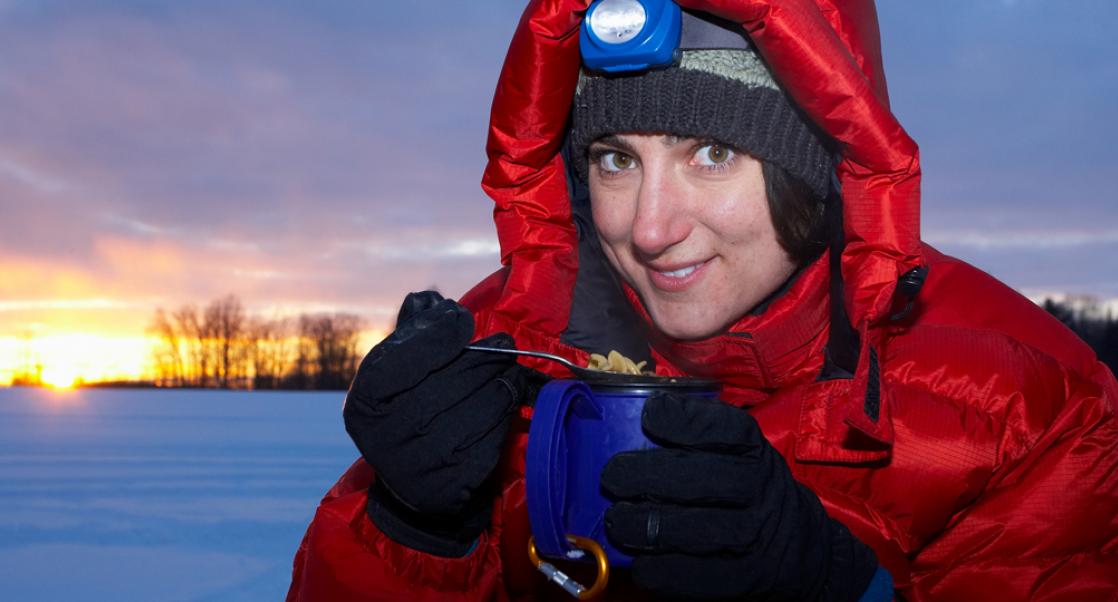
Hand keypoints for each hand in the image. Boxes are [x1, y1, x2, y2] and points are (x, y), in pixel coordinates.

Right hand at [344, 291, 539, 555]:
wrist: (414, 483)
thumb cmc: (408, 410)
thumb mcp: (398, 373)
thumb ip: (412, 334)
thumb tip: (429, 300)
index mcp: (364, 403)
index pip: (401, 359)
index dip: (436, 335)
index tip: (461, 319)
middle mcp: (384, 438)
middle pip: (448, 382)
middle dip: (482, 357)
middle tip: (504, 343)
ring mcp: (419, 466)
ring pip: (477, 408)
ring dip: (501, 383)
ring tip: (509, 370)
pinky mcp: (453, 485)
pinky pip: (492, 437)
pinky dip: (503, 414)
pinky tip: (506, 400)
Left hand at [601, 392, 878, 599]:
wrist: (806, 551)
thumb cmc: (753, 493)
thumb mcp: (743, 457)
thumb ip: (699, 442)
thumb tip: (635, 426)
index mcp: (757, 452)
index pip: (726, 429)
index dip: (685, 420)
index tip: (650, 415)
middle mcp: (761, 491)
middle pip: (702, 479)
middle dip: (647, 475)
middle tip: (612, 476)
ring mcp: (755, 537)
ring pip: (696, 529)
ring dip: (646, 525)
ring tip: (616, 519)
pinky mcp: (747, 579)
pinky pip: (697, 576)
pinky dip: (661, 569)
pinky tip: (641, 561)